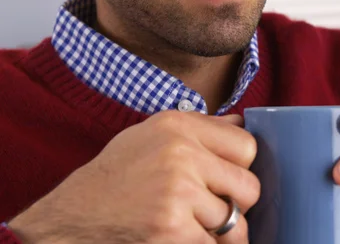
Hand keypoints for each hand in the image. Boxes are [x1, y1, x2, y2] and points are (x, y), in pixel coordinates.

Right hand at [8, 111, 259, 243]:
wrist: (73, 217)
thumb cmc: (117, 175)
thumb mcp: (152, 134)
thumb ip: (201, 127)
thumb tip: (241, 124)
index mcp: (178, 125)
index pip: (247, 146)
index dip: (240, 168)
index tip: (225, 179)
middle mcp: (180, 153)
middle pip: (250, 187)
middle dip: (237, 205)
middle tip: (213, 209)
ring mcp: (177, 192)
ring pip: (235, 222)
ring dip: (219, 232)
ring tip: (193, 225)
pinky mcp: (171, 228)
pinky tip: (181, 237)